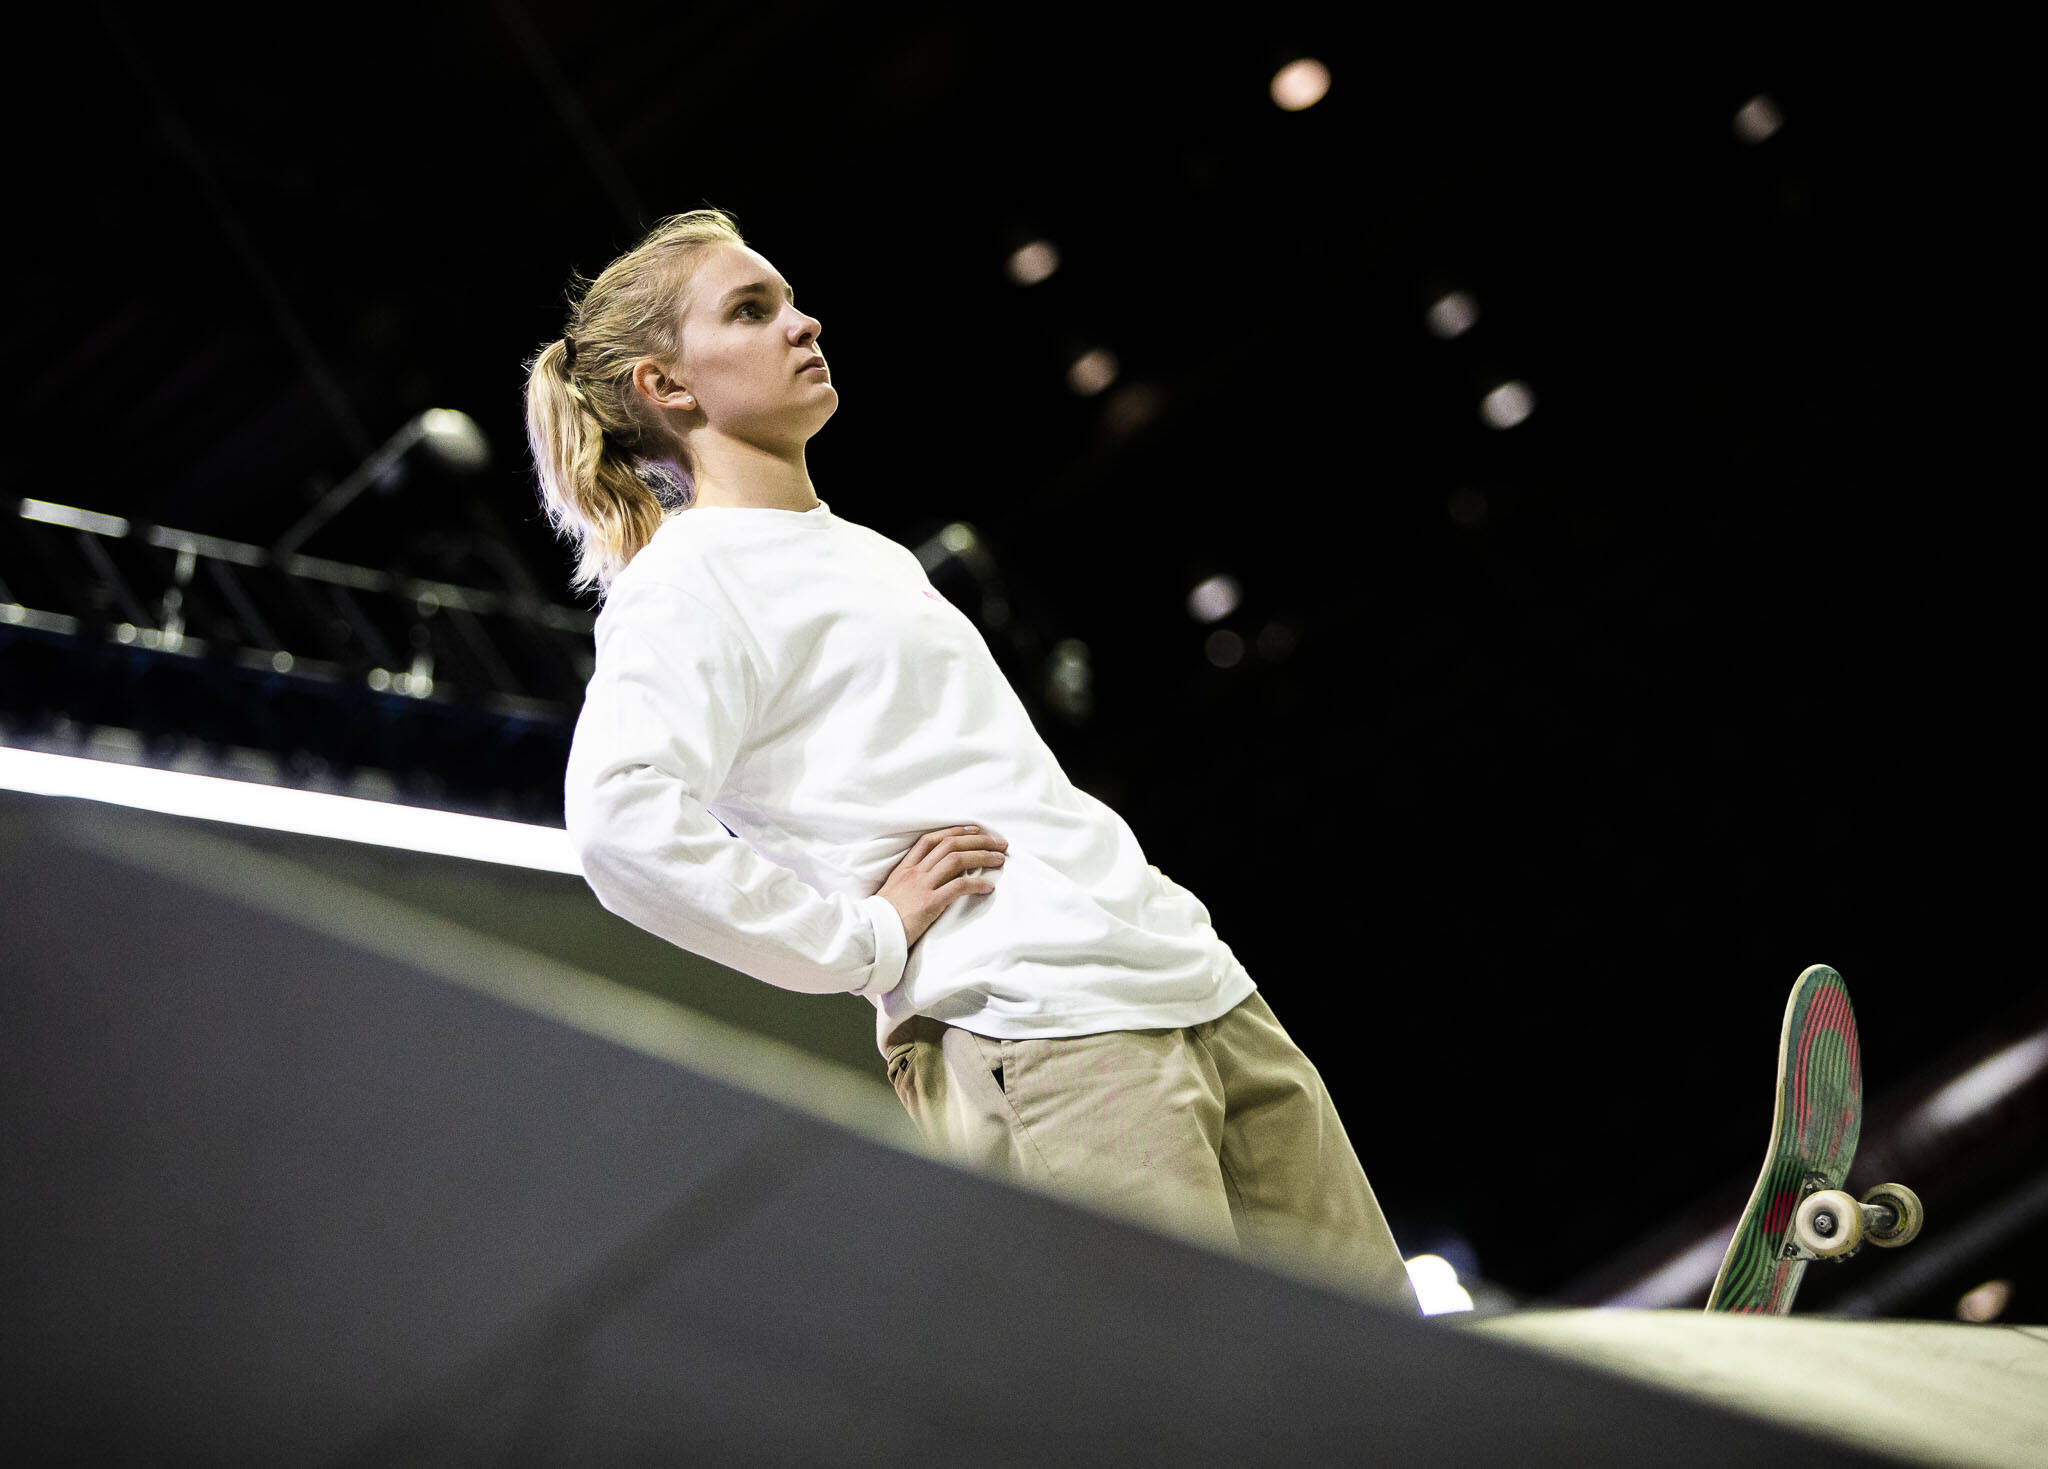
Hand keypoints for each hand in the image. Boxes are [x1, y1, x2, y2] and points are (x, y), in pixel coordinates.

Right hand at [877, 825, 1007, 949]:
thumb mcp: (893, 892)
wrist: (870, 934)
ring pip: (956, 860)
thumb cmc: (881, 919)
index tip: (975, 830)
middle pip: (950, 844)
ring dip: (983, 856)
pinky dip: (977, 885)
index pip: (932, 839)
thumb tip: (935, 878)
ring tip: (1000, 859)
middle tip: (998, 842)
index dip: (955, 831)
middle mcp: (914, 872)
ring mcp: (921, 885)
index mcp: (905, 868)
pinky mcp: (929, 903)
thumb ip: (911, 882)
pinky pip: (958, 887)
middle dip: (978, 840)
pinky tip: (988, 887)